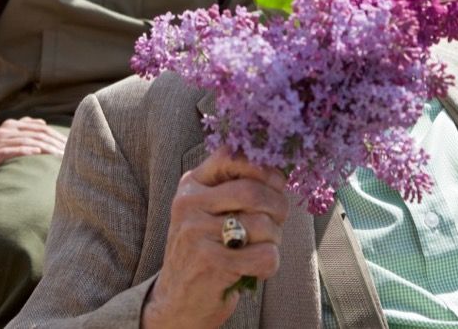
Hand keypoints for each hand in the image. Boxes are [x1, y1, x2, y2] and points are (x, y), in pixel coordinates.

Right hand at [0, 116, 66, 198]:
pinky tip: (37, 154)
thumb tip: (43, 126)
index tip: (70, 146)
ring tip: (59, 156)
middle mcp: (5, 131)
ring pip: (27, 141)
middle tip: (69, 154)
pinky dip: (25, 151)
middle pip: (37, 133)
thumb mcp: (7, 142)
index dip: (56, 136)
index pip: (40, 128)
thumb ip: (24, 133)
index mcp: (11, 127)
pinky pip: (10, 151)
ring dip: (45, 148)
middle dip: (55, 143)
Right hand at [142, 148, 288, 327]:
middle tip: (278, 221)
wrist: (177, 301)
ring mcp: (197, 233)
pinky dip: (271, 263)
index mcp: (191, 185)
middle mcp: (189, 204)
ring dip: (275, 239)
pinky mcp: (210, 263)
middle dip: (278, 207)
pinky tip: (256, 268)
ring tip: (262, 247)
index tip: (276, 183)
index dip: (264, 167)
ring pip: (264, 224)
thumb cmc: (206, 249)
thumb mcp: (208, 210)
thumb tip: (279, 169)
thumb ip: (234, 186)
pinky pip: (265, 255)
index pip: (231, 156)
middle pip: (254, 191)